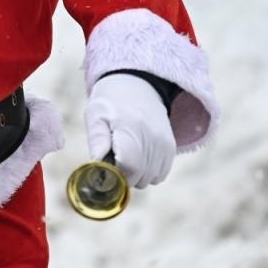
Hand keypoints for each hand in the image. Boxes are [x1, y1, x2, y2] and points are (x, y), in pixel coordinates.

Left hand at [85, 74, 175, 188]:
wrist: (138, 87)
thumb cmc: (111, 104)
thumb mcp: (96, 116)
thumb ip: (97, 140)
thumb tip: (97, 163)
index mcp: (130, 127)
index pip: (129, 166)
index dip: (115, 173)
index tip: (106, 165)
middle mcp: (152, 137)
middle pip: (138, 178)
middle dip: (122, 175)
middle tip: (113, 158)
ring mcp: (164, 144)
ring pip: (149, 180)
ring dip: (135, 176)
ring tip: (126, 155)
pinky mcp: (171, 149)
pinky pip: (160, 176)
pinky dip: (148, 173)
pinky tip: (138, 158)